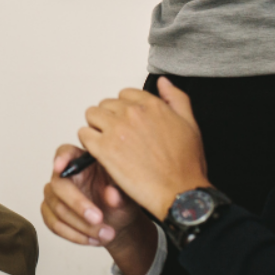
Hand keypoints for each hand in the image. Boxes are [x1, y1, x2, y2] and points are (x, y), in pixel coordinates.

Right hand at [41, 144, 142, 246]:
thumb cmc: (121, 200)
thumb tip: (112, 195)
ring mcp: (53, 194)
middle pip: (59, 185)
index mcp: (82, 160)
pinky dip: (74, 235)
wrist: (118, 222)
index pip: (65, 152)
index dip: (61, 158)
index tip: (60, 167)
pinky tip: (93, 239)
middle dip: (78, 204)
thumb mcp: (128, 196)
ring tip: (106, 234)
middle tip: (99, 218)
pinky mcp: (49, 213)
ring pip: (57, 209)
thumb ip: (120, 193)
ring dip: (81, 226)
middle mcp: (64, 175)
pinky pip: (54, 225)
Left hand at [79, 78, 208, 220]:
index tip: (127, 123)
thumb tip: (164, 82)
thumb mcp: (190, 124)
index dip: (124, 109)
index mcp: (152, 105)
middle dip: (109, 118)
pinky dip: (89, 142)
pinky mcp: (104, 149)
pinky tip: (99, 152)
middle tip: (117, 136)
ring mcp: (116, 130)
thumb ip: (176, 98)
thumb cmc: (185, 165)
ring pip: (92, 115)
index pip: (125, 94)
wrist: (178, 192)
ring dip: (96, 127)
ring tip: (106, 142)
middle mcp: (132, 113)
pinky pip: (84, 134)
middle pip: (106, 104)